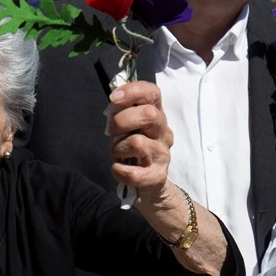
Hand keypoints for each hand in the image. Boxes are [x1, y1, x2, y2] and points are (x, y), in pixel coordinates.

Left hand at [107, 80, 173, 201]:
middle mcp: (163, 133)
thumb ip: (123, 113)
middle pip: (149, 115)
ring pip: (137, 143)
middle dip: (122, 121)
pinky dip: (119, 170)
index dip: (133, 91)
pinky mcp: (156, 176)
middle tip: (112, 131)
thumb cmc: (135, 150)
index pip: (153, 93)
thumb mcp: (130, 127)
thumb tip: (114, 100)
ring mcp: (162, 155)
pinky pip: (133, 173)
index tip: (113, 98)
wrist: (152, 184)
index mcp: (156, 115)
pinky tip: (118, 169)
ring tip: (118, 154)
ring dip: (118, 148)